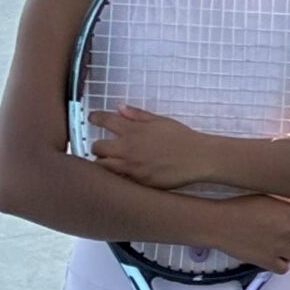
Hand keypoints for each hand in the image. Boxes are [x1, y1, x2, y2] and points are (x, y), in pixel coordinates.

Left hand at [86, 107, 213, 190]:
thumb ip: (138, 115)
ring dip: (103, 163)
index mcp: (132, 130)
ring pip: (101, 167)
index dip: (95, 118)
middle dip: (97, 147)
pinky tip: (122, 174)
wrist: (197, 158)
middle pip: (96, 148)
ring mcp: (130, 167)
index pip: (104, 120)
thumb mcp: (161, 121)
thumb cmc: (182, 138)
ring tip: (110, 163)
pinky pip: (116, 180)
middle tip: (104, 148)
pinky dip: (116, 176)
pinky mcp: (136, 182)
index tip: (93, 118)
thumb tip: (120, 108)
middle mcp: (127, 149)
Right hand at [198, 194, 289, 273]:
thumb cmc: (239, 207)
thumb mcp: (269, 198)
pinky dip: (281, 264)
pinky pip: (285, 268)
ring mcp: (278, 247)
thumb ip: (287, 205)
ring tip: (281, 245)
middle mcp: (288, 229)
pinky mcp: (267, 261)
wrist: (218, 222)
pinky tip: (273, 256)